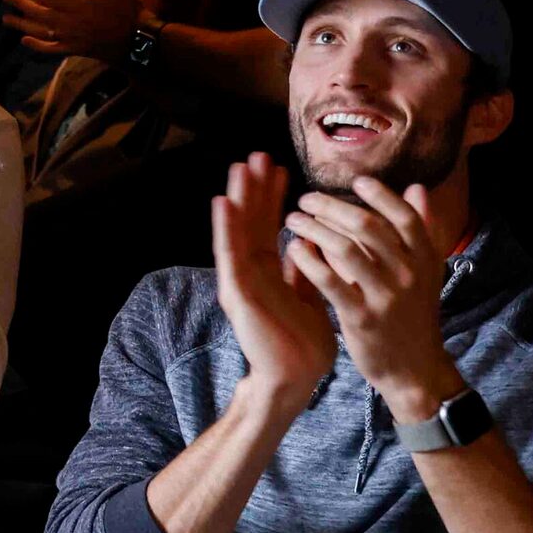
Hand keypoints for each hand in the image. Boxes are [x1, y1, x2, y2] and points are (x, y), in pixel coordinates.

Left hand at [3, 0, 140, 62]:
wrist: (139, 42)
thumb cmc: (130, 10)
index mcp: (78, 7)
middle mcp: (71, 24)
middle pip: (39, 14)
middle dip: (21, 4)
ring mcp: (72, 40)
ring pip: (41, 31)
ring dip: (23, 24)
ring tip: (6, 19)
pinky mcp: (77, 50)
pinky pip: (52, 49)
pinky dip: (38, 45)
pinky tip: (25, 41)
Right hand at [212, 154, 336, 401]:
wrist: (295, 377)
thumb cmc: (303, 342)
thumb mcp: (309, 295)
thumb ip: (303, 269)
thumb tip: (307, 244)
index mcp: (270, 271)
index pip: (270, 226)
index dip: (274, 198)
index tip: (282, 169)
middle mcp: (252, 272)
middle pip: (251, 222)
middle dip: (254, 189)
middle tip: (257, 155)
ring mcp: (242, 281)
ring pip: (236, 231)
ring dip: (236, 198)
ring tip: (238, 167)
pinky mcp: (237, 293)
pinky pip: (230, 254)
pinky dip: (226, 228)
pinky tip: (224, 203)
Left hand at [283, 179, 459, 419]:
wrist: (414, 368)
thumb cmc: (413, 314)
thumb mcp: (425, 272)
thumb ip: (421, 230)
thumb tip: (417, 187)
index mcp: (425, 259)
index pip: (404, 216)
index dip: (380, 195)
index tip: (354, 181)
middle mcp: (408, 274)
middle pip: (368, 227)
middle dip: (332, 207)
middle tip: (306, 198)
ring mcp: (385, 297)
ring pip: (346, 249)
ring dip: (314, 228)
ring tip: (292, 219)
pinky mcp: (362, 318)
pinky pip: (330, 282)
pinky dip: (309, 261)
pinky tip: (294, 249)